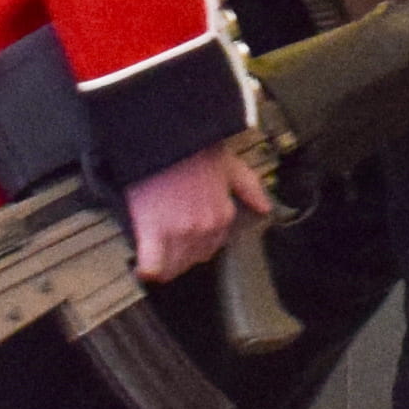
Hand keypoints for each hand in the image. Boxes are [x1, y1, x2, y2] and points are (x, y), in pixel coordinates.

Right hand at [122, 138, 267, 281]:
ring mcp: (180, 232)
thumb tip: (265, 207)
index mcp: (222, 214)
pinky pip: (153, 265)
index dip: (200, 243)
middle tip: (170, 246)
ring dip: (167, 266)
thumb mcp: (230, 165)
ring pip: (175, 266)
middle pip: (195, 258)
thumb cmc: (193, 148)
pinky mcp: (153, 231)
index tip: (189, 238)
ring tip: (157, 259)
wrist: (164, 137)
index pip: (215, 245)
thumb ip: (250, 187)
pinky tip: (143, 270)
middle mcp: (204, 228)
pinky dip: (148, 270)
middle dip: (183, 255)